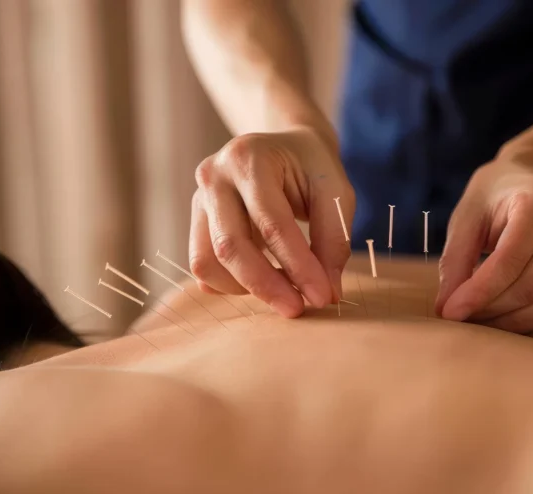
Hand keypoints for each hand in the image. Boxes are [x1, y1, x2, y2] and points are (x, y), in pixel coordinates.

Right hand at [189, 126, 354, 317]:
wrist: (284, 145)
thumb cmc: (312, 167)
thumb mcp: (336, 192)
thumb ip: (334, 239)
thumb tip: (328, 292)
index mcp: (249, 158)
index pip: (272, 224)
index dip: (298, 266)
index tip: (323, 297)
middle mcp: (214, 176)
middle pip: (231, 246)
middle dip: (266, 286)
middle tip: (298, 309)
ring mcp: (198, 199)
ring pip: (209, 262)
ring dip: (247, 288)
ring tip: (285, 291)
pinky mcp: (196, 222)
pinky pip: (204, 266)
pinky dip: (233, 284)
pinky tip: (264, 280)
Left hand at [435, 155, 532, 332]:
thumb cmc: (497, 195)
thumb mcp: (467, 215)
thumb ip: (456, 259)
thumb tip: (447, 308)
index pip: (508, 260)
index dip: (478, 292)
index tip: (451, 313)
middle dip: (494, 311)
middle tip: (466, 321)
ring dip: (519, 322)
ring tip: (488, 324)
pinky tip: (528, 323)